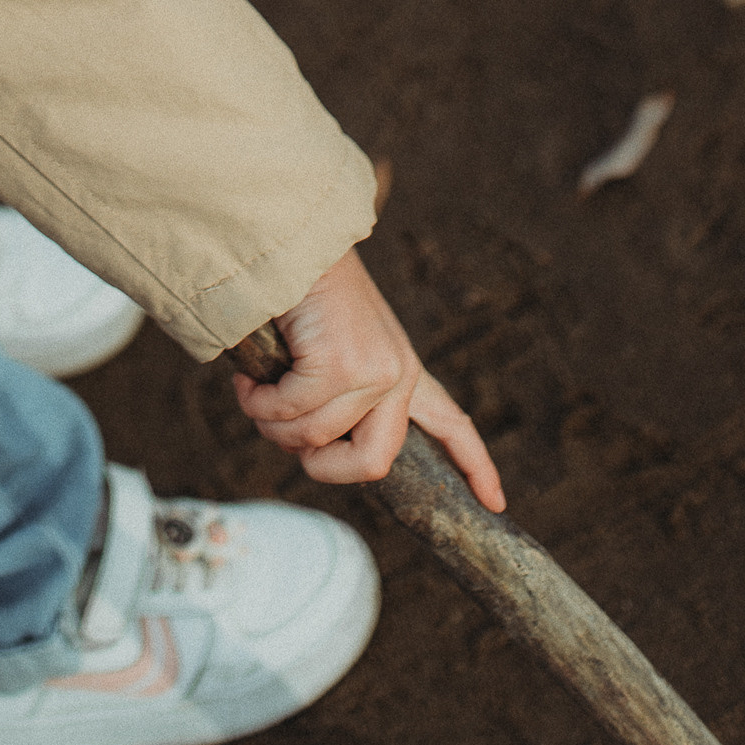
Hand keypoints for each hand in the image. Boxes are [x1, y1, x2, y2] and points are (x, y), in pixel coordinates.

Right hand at [230, 248, 504, 511]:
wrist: (288, 241)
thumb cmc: (298, 294)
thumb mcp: (332, 348)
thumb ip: (337, 397)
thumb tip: (309, 447)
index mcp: (401, 368)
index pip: (451, 422)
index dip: (474, 466)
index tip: (496, 503)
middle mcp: (397, 374)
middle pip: (372, 463)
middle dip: (322, 467)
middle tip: (283, 433)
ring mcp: (373, 371)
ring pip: (313, 439)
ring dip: (271, 423)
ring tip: (255, 390)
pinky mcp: (340, 365)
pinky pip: (289, 412)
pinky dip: (258, 403)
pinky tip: (247, 381)